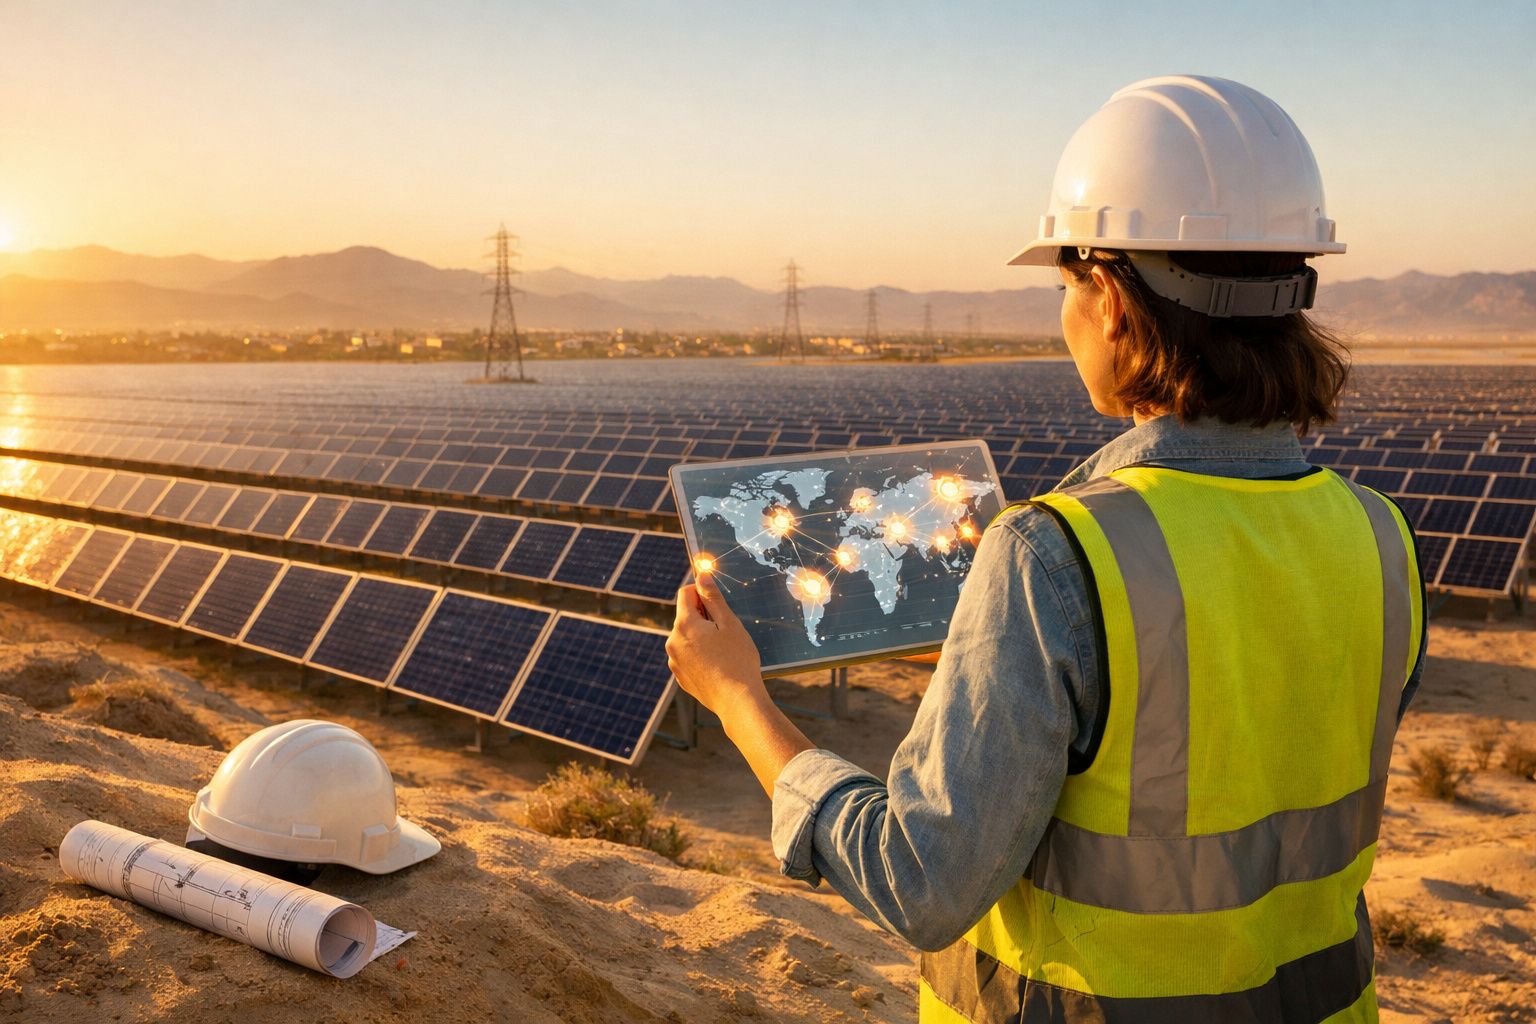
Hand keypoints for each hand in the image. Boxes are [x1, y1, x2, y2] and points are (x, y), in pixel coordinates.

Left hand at [666, 573, 766, 715]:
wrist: (737, 701)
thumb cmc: (737, 660)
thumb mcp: (729, 623)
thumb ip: (713, 598)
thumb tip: (701, 575)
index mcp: (684, 624)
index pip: (686, 593)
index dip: (702, 593)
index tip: (718, 604)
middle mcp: (672, 641)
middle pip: (686, 616)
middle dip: (703, 618)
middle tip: (726, 632)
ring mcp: (674, 660)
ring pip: (687, 637)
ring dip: (701, 637)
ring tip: (723, 652)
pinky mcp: (680, 676)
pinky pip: (688, 656)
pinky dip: (700, 655)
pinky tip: (718, 666)